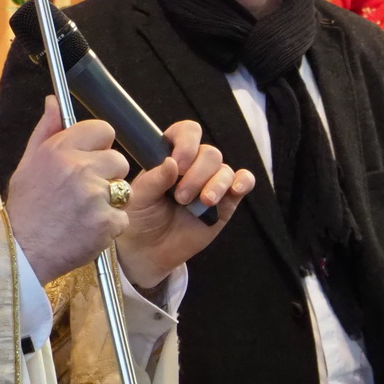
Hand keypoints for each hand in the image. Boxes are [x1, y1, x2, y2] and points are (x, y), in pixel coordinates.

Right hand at [5, 97, 130, 283]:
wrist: (20, 253)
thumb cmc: (25, 209)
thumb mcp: (27, 164)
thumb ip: (46, 131)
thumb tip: (54, 101)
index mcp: (59, 150)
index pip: (103, 130)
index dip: (100, 145)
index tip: (91, 159)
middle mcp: (78, 168)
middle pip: (119, 160)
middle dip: (108, 175)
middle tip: (85, 194)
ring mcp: (95, 195)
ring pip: (124, 189)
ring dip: (111, 201)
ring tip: (84, 213)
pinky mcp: (107, 221)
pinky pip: (123, 217)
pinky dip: (110, 226)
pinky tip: (88, 230)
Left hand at [115, 119, 254, 289]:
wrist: (149, 250)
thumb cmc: (140, 217)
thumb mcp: (139, 197)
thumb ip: (154, 179)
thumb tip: (172, 162)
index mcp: (171, 156)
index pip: (186, 133)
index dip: (187, 143)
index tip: (178, 164)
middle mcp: (194, 166)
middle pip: (210, 153)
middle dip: (197, 174)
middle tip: (180, 197)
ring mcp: (212, 182)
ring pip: (225, 169)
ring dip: (215, 184)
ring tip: (202, 203)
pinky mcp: (226, 202)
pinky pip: (244, 182)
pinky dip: (243, 182)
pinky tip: (235, 190)